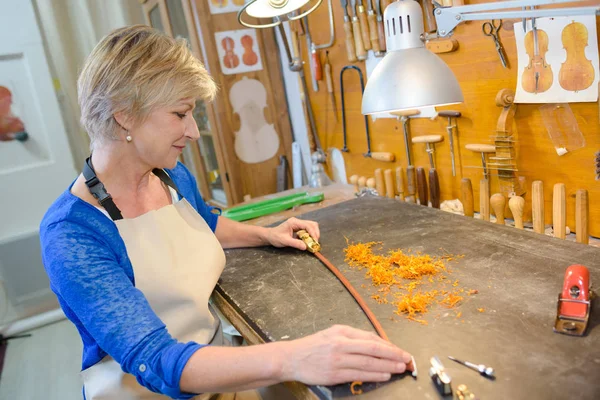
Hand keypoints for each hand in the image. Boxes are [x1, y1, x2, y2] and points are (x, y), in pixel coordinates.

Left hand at [266, 217, 319, 250]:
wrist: (269, 236)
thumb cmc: (275, 237)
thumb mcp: (285, 241)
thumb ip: (295, 243)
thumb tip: (306, 247)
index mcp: (294, 222)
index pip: (308, 225)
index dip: (313, 233)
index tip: (315, 241)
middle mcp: (297, 221)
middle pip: (312, 224)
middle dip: (315, 233)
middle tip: (316, 242)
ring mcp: (298, 224)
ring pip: (311, 226)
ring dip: (314, 234)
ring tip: (313, 242)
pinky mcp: (298, 228)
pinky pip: (308, 230)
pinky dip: (310, 235)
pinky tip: (308, 241)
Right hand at [280, 325, 411, 384]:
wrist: (292, 358)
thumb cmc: (313, 346)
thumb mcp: (332, 333)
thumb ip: (352, 337)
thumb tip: (376, 343)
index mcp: (342, 332)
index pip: (371, 338)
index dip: (388, 345)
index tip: (400, 350)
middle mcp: (341, 344)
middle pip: (373, 349)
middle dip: (393, 354)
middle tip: (407, 359)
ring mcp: (338, 359)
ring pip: (368, 362)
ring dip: (387, 366)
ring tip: (400, 368)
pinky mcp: (334, 374)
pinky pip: (358, 374)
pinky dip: (373, 374)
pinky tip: (384, 375)